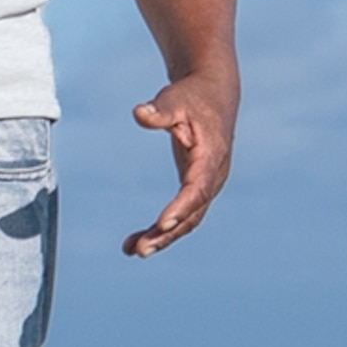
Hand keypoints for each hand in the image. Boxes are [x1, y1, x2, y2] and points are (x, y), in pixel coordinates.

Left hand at [123, 73, 235, 257]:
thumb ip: (160, 111)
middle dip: (167, 234)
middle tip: (140, 250)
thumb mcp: (176, 99)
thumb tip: (139, 113)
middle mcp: (214, 176)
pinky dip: (161, 229)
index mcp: (212, 156)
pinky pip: (182, 215)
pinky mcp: (196, 187)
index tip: (161, 223)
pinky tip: (135, 240)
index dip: (181, 207)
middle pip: (193, 213)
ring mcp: (207, 185)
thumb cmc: (193, 97)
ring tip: (132, 250)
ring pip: (188, 220)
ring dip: (162, 238)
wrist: (213, 95)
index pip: (198, 188)